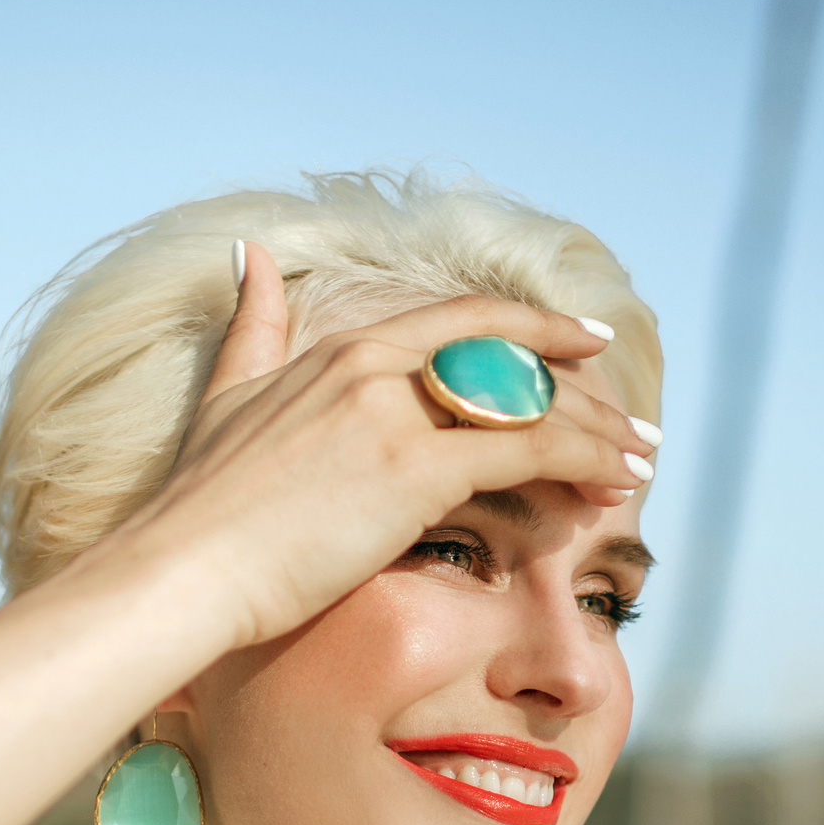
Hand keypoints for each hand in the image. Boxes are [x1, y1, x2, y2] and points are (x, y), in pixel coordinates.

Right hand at [114, 242, 655, 650]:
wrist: (180, 570)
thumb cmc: (200, 509)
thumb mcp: (226, 397)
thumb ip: (252, 328)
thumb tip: (249, 254)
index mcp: (342, 351)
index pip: (463, 321)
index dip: (533, 327)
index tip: (584, 339)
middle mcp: (376, 366)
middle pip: (510, 358)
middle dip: (584, 387)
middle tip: (636, 422)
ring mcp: (397, 414)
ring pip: (528, 405)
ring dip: (599, 433)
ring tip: (643, 462)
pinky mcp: (415, 469)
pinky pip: (527, 452)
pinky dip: (583, 463)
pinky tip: (616, 489)